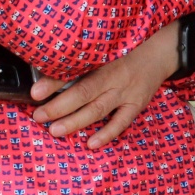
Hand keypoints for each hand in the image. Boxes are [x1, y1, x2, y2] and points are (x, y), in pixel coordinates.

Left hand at [31, 20, 180, 148]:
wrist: (159, 54)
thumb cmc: (125, 51)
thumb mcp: (105, 51)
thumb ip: (82, 63)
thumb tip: (48, 77)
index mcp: (103, 59)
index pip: (76, 71)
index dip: (54, 82)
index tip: (35, 92)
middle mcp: (114, 76)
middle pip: (84, 92)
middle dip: (59, 107)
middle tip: (38, 116)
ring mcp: (126, 92)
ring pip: (98, 109)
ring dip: (76, 121)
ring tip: (55, 130)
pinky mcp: (137, 104)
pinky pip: (121, 122)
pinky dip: (107, 133)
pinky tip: (91, 143)